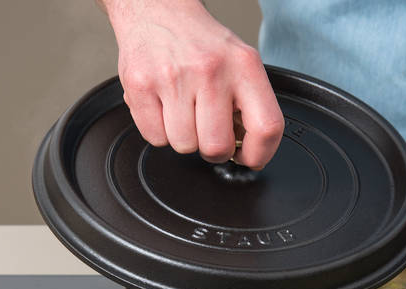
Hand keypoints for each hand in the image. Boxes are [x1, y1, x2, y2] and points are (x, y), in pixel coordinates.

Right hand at [104, 0, 283, 167]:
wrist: (158, 10)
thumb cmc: (202, 44)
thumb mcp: (240, 64)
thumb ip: (252, 105)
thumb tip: (249, 151)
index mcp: (244, 66)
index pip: (266, 127)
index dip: (259, 154)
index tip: (249, 156)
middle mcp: (210, 70)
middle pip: (216, 147)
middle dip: (214, 149)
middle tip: (209, 130)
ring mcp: (172, 78)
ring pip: (184, 146)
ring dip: (185, 138)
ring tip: (185, 111)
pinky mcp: (139, 85)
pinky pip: (155, 138)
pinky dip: (159, 131)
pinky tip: (165, 107)